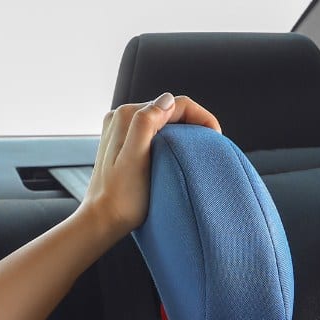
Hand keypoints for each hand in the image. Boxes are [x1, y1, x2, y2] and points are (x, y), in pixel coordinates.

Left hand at [83, 92, 220, 236]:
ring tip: (198, 152)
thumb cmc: (122, 197)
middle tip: (210, 147)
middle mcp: (123, 117)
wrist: (102, 220)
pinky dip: (171, 139)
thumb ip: (146, 124)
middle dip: (194, 124)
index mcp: (127, 116)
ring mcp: (122, 130)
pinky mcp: (124, 143)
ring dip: (184, 132)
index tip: (216, 138)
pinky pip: (155, 132)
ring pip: (164, 121)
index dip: (201, 117)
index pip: (176, 104)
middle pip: (170, 111)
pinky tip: (178, 156)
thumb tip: (167, 100)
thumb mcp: (135, 159)